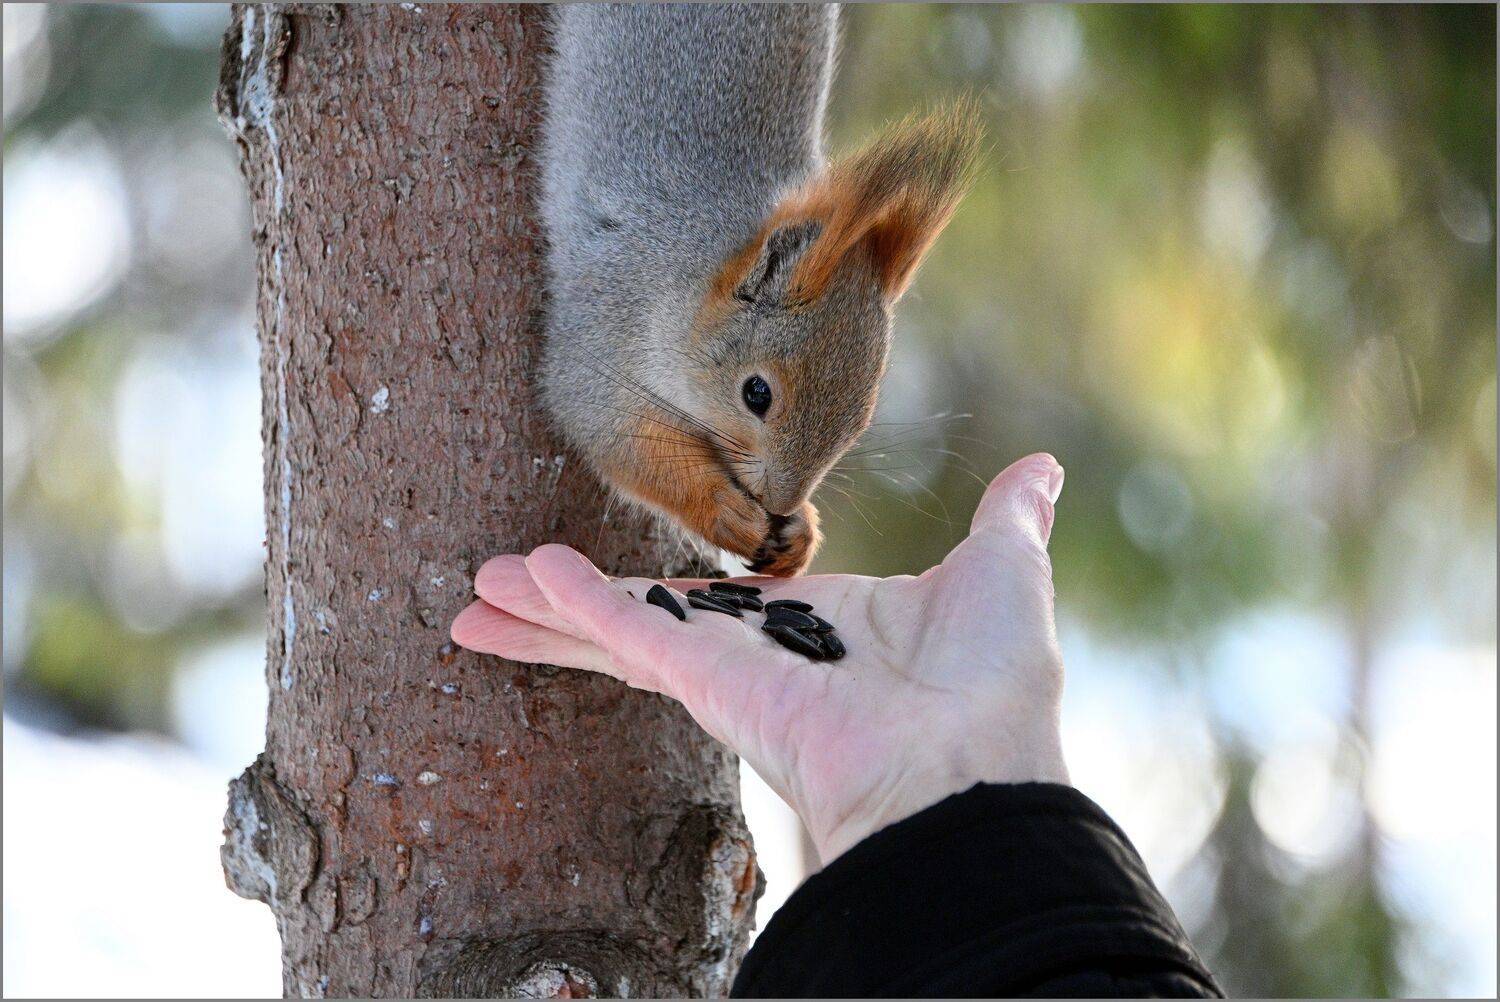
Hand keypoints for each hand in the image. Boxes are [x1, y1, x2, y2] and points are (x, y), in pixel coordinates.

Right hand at [451, 453, 1069, 863]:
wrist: (979, 767)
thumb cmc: (999, 684)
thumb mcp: (1003, 569)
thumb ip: (1007, 517)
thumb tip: (1042, 468)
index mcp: (815, 631)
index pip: (713, 601)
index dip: (654, 588)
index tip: (610, 578)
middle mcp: (759, 656)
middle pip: (641, 622)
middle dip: (567, 607)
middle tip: (496, 586)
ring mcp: (726, 672)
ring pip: (616, 633)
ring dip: (545, 610)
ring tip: (473, 593)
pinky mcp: (709, 680)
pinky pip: (631, 631)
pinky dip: (576, 604)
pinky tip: (519, 579)